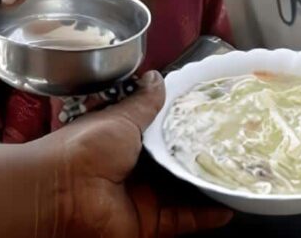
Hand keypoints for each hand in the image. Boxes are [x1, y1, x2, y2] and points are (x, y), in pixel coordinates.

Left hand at [33, 70, 232, 236]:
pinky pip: (182, 219)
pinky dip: (204, 216)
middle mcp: (136, 168)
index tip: (214, 116)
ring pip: (184, 192)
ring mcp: (143, 196)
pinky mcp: (148, 222)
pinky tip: (227, 207)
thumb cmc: (84, 148)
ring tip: (239, 174)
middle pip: (176, 162)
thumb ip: (144, 103)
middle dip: (201, 156)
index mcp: (126, 139)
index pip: (163, 131)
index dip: (186, 125)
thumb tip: (157, 78)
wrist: (61, 193)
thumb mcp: (121, 117)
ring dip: (207, 185)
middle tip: (235, 145)